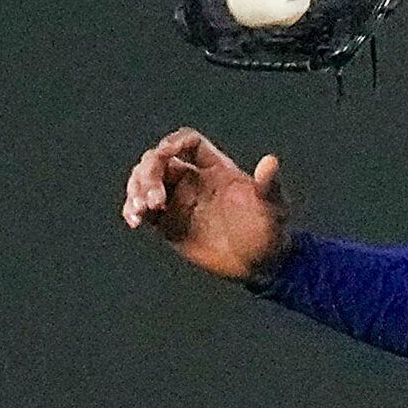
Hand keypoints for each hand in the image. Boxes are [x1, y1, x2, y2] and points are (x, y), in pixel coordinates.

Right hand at [120, 127, 290, 281]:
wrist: (260, 265)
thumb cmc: (271, 232)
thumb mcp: (274, 208)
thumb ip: (269, 186)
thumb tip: (271, 162)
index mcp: (217, 169)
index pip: (189, 143)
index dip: (174, 142)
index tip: (166, 155)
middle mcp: (194, 180)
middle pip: (159, 160)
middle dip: (150, 173)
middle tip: (156, 200)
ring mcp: (180, 201)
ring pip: (146, 182)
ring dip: (137, 190)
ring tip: (142, 211)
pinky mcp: (169, 224)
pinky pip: (144, 210)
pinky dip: (133, 210)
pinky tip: (135, 220)